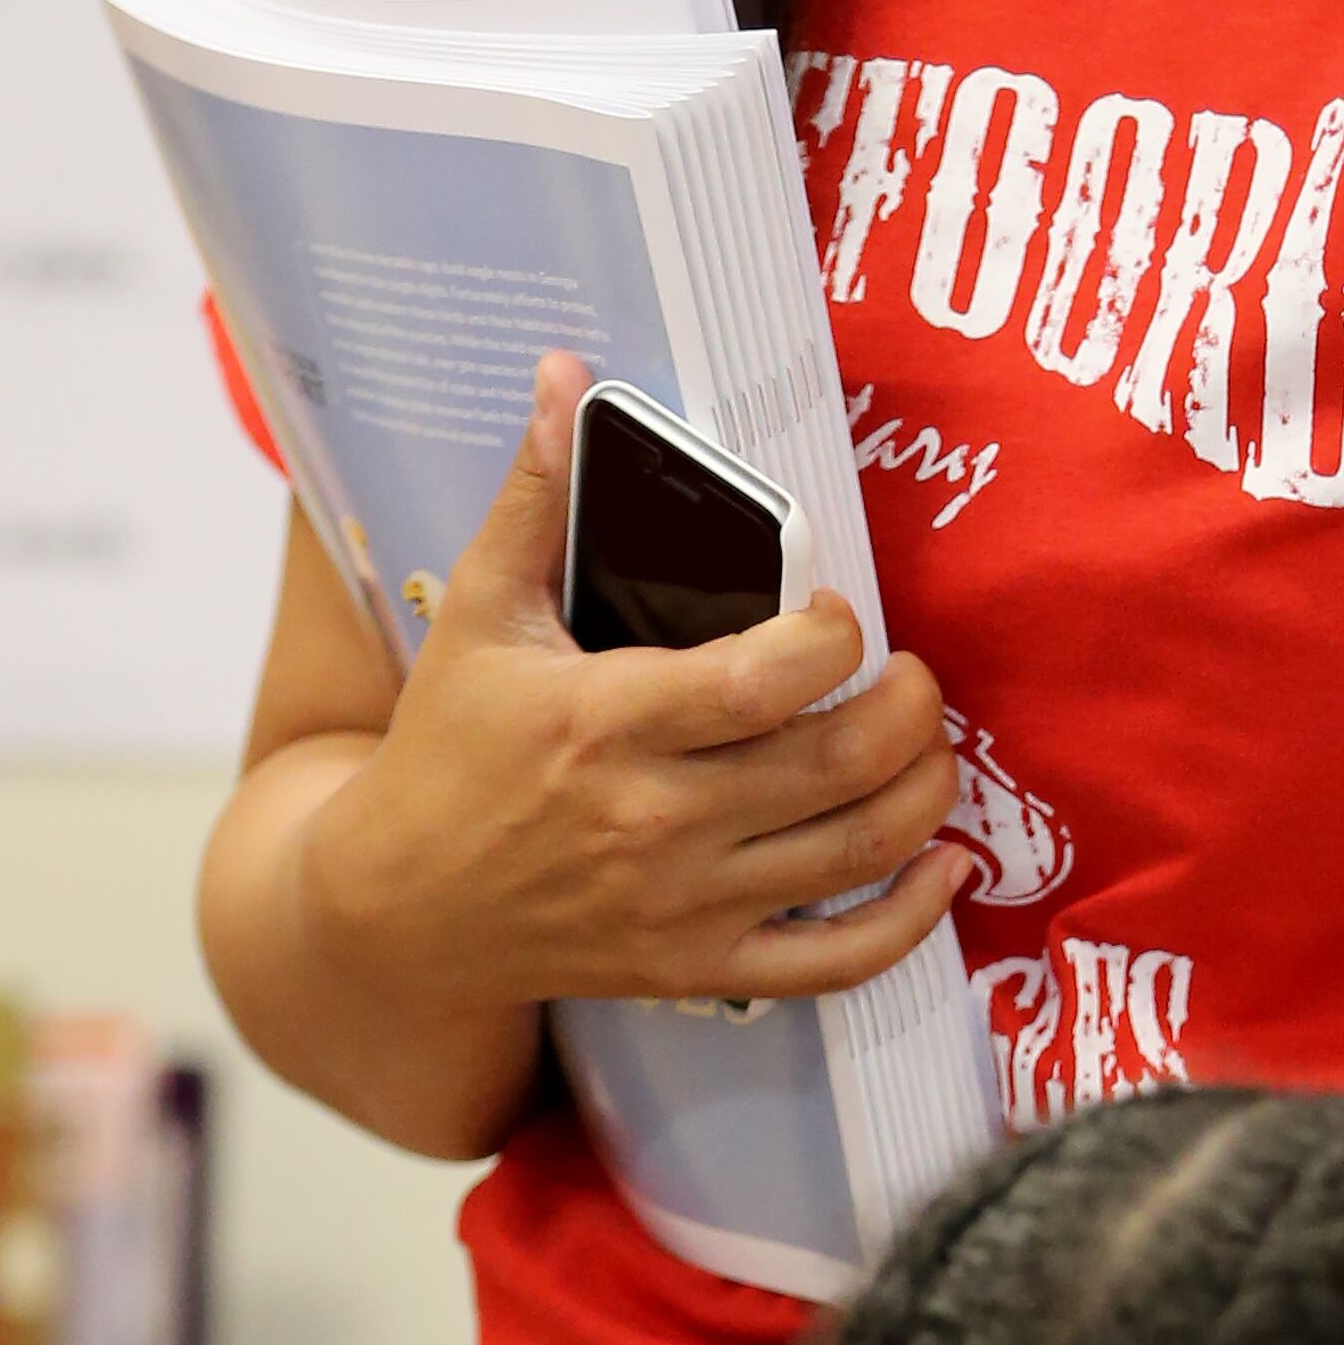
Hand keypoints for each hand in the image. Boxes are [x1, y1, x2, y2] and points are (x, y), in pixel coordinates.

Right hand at [303, 353, 967, 1013]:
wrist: (398, 910)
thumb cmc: (446, 750)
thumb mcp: (478, 611)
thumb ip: (537, 496)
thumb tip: (567, 376)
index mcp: (606, 723)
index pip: (767, 680)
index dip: (833, 636)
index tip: (833, 611)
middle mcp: (656, 822)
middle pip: (839, 763)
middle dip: (910, 708)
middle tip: (913, 675)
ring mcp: (684, 905)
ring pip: (859, 850)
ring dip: (926, 790)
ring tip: (926, 743)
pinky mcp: (699, 968)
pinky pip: (838, 962)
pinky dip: (913, 920)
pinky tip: (945, 868)